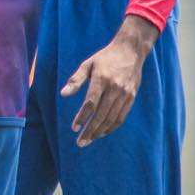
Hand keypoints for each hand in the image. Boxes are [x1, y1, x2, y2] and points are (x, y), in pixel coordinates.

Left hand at [61, 17, 155, 145]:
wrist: (131, 51)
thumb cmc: (105, 58)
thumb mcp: (87, 64)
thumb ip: (76, 80)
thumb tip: (63, 95)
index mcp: (102, 80)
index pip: (91, 104)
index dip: (82, 117)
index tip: (74, 128)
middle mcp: (114, 88)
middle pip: (101, 115)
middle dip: (90, 130)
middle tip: (80, 142)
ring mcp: (125, 94)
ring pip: (112, 118)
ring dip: (100, 131)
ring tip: (89, 140)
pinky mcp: (131, 97)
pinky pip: (122, 116)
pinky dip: (112, 127)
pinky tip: (103, 132)